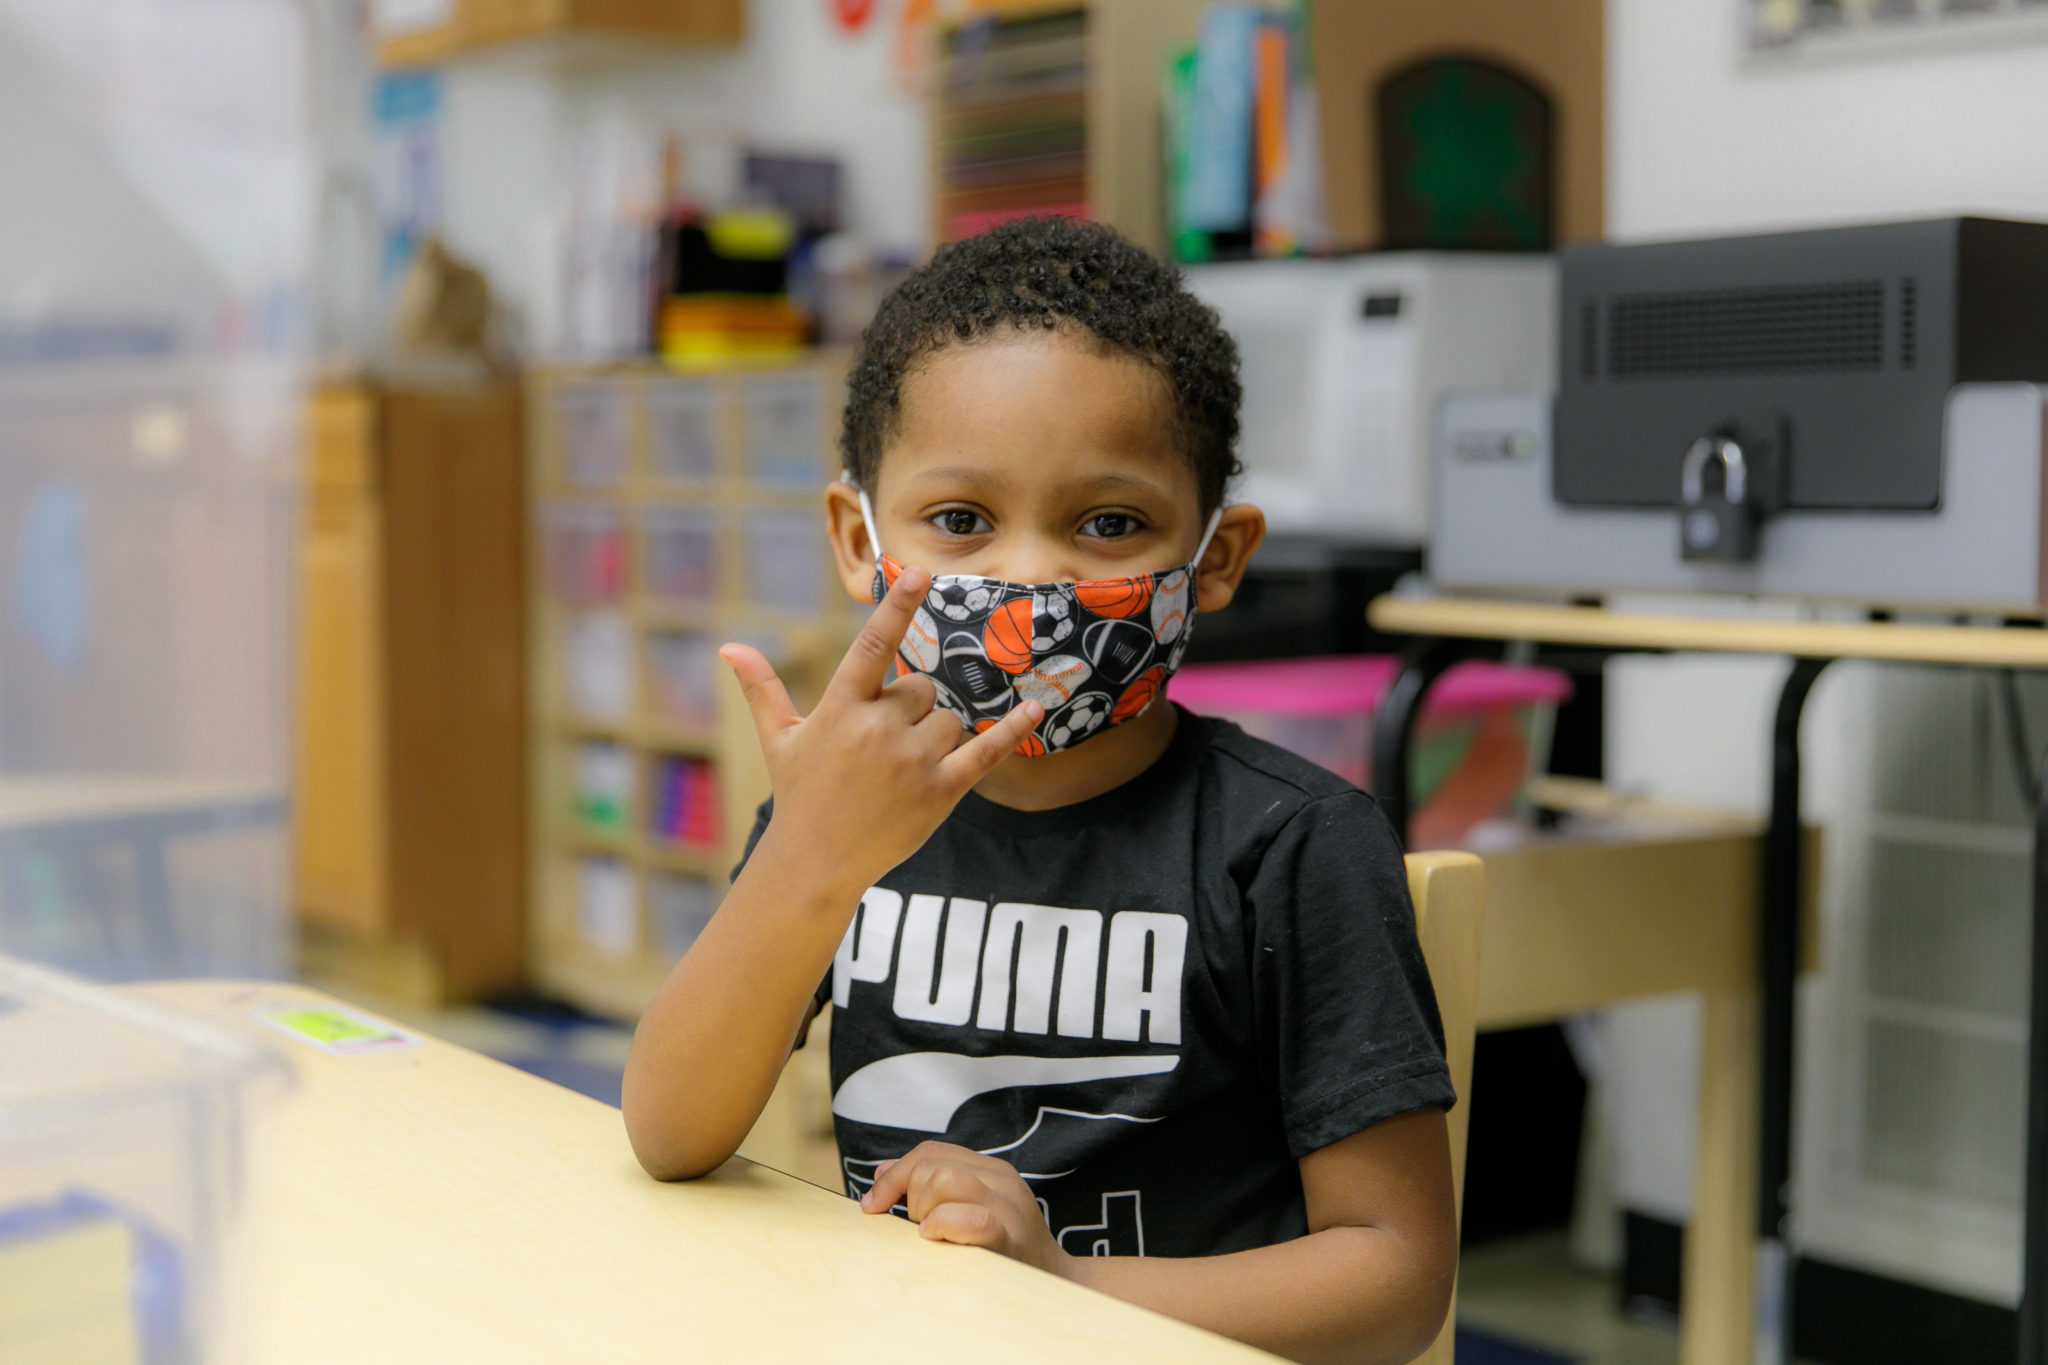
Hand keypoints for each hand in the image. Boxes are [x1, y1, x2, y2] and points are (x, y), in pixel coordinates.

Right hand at [720, 565, 1042, 898]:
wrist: (816, 864)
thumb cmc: (799, 795)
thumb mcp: (778, 740)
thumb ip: (762, 688)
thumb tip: (728, 646)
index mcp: (840, 710)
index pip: (872, 648)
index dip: (897, 608)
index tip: (919, 574)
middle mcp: (878, 730)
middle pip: (921, 689)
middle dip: (909, 709)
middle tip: (880, 747)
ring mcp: (912, 761)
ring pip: (948, 719)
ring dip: (934, 734)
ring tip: (900, 769)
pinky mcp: (940, 792)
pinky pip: (985, 752)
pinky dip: (1011, 731)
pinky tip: (1036, 708)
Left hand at [860, 1142, 1075, 1279]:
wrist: (1056, 1285)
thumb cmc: (1004, 1252)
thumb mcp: (971, 1210)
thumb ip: (932, 1188)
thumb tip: (881, 1172)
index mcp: (991, 1170)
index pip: (930, 1152)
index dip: (894, 1174)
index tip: (873, 1204)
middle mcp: (1001, 1180)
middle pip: (931, 1164)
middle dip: (907, 1196)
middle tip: (919, 1227)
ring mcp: (1008, 1206)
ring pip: (943, 1179)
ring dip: (923, 1211)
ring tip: (931, 1234)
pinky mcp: (1010, 1236)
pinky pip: (968, 1218)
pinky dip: (941, 1225)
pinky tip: (935, 1239)